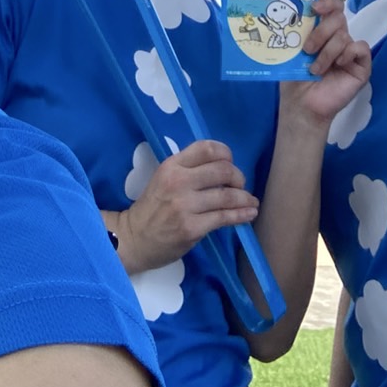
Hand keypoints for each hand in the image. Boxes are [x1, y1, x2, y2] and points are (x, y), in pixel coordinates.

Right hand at [110, 139, 258, 274]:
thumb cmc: (152, 207)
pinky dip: (242, 215)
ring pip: (227, 196)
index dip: (225, 153)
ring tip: (251, 201)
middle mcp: (179, 181)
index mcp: (172, 165)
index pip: (206, 148)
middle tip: (240, 185)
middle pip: (222, 170)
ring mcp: (185, 205)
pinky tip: (249, 214)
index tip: (230, 162)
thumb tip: (222, 168)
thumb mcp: (164, 178)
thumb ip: (188, 170)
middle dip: (238, 177)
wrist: (135, 238)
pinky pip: (224, 218)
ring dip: (245, 198)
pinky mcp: (192, 228)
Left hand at [283, 0, 370, 125]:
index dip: (327, 2)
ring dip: (327, 52)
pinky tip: (338, 65)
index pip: (333, 7)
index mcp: (323, 31)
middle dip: (321, 31)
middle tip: (307, 49)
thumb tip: (296, 11)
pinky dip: (348, 53)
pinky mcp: (362, 67)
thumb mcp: (293, 50)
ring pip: (344, 36)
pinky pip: (361, 48)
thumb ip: (299, 31)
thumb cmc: (295, 78)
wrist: (302, 104)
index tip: (314, 8)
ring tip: (316, 69)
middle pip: (338, 18)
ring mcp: (350, 53)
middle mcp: (339, 39)